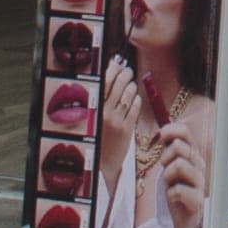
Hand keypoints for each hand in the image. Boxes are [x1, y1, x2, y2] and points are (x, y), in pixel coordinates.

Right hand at [101, 50, 147, 168]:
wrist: (99, 166)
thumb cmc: (94, 137)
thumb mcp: (91, 118)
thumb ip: (98, 99)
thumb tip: (108, 73)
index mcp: (91, 108)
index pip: (104, 80)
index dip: (112, 68)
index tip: (116, 62)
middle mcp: (102, 113)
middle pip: (118, 84)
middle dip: (124, 73)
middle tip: (127, 71)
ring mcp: (115, 121)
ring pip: (128, 94)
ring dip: (131, 86)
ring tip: (130, 85)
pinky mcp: (126, 129)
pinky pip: (135, 107)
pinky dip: (136, 100)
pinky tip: (134, 98)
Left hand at [159, 102, 209, 227]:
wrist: (187, 222)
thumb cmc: (179, 194)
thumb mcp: (172, 169)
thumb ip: (171, 151)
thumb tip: (163, 132)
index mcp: (194, 156)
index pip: (186, 133)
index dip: (171, 130)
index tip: (160, 137)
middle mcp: (200, 166)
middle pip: (179, 147)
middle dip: (165, 156)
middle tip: (165, 169)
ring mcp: (200, 183)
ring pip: (178, 164)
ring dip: (167, 175)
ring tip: (170, 184)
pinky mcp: (197, 200)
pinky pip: (178, 189)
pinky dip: (171, 194)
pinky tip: (174, 198)